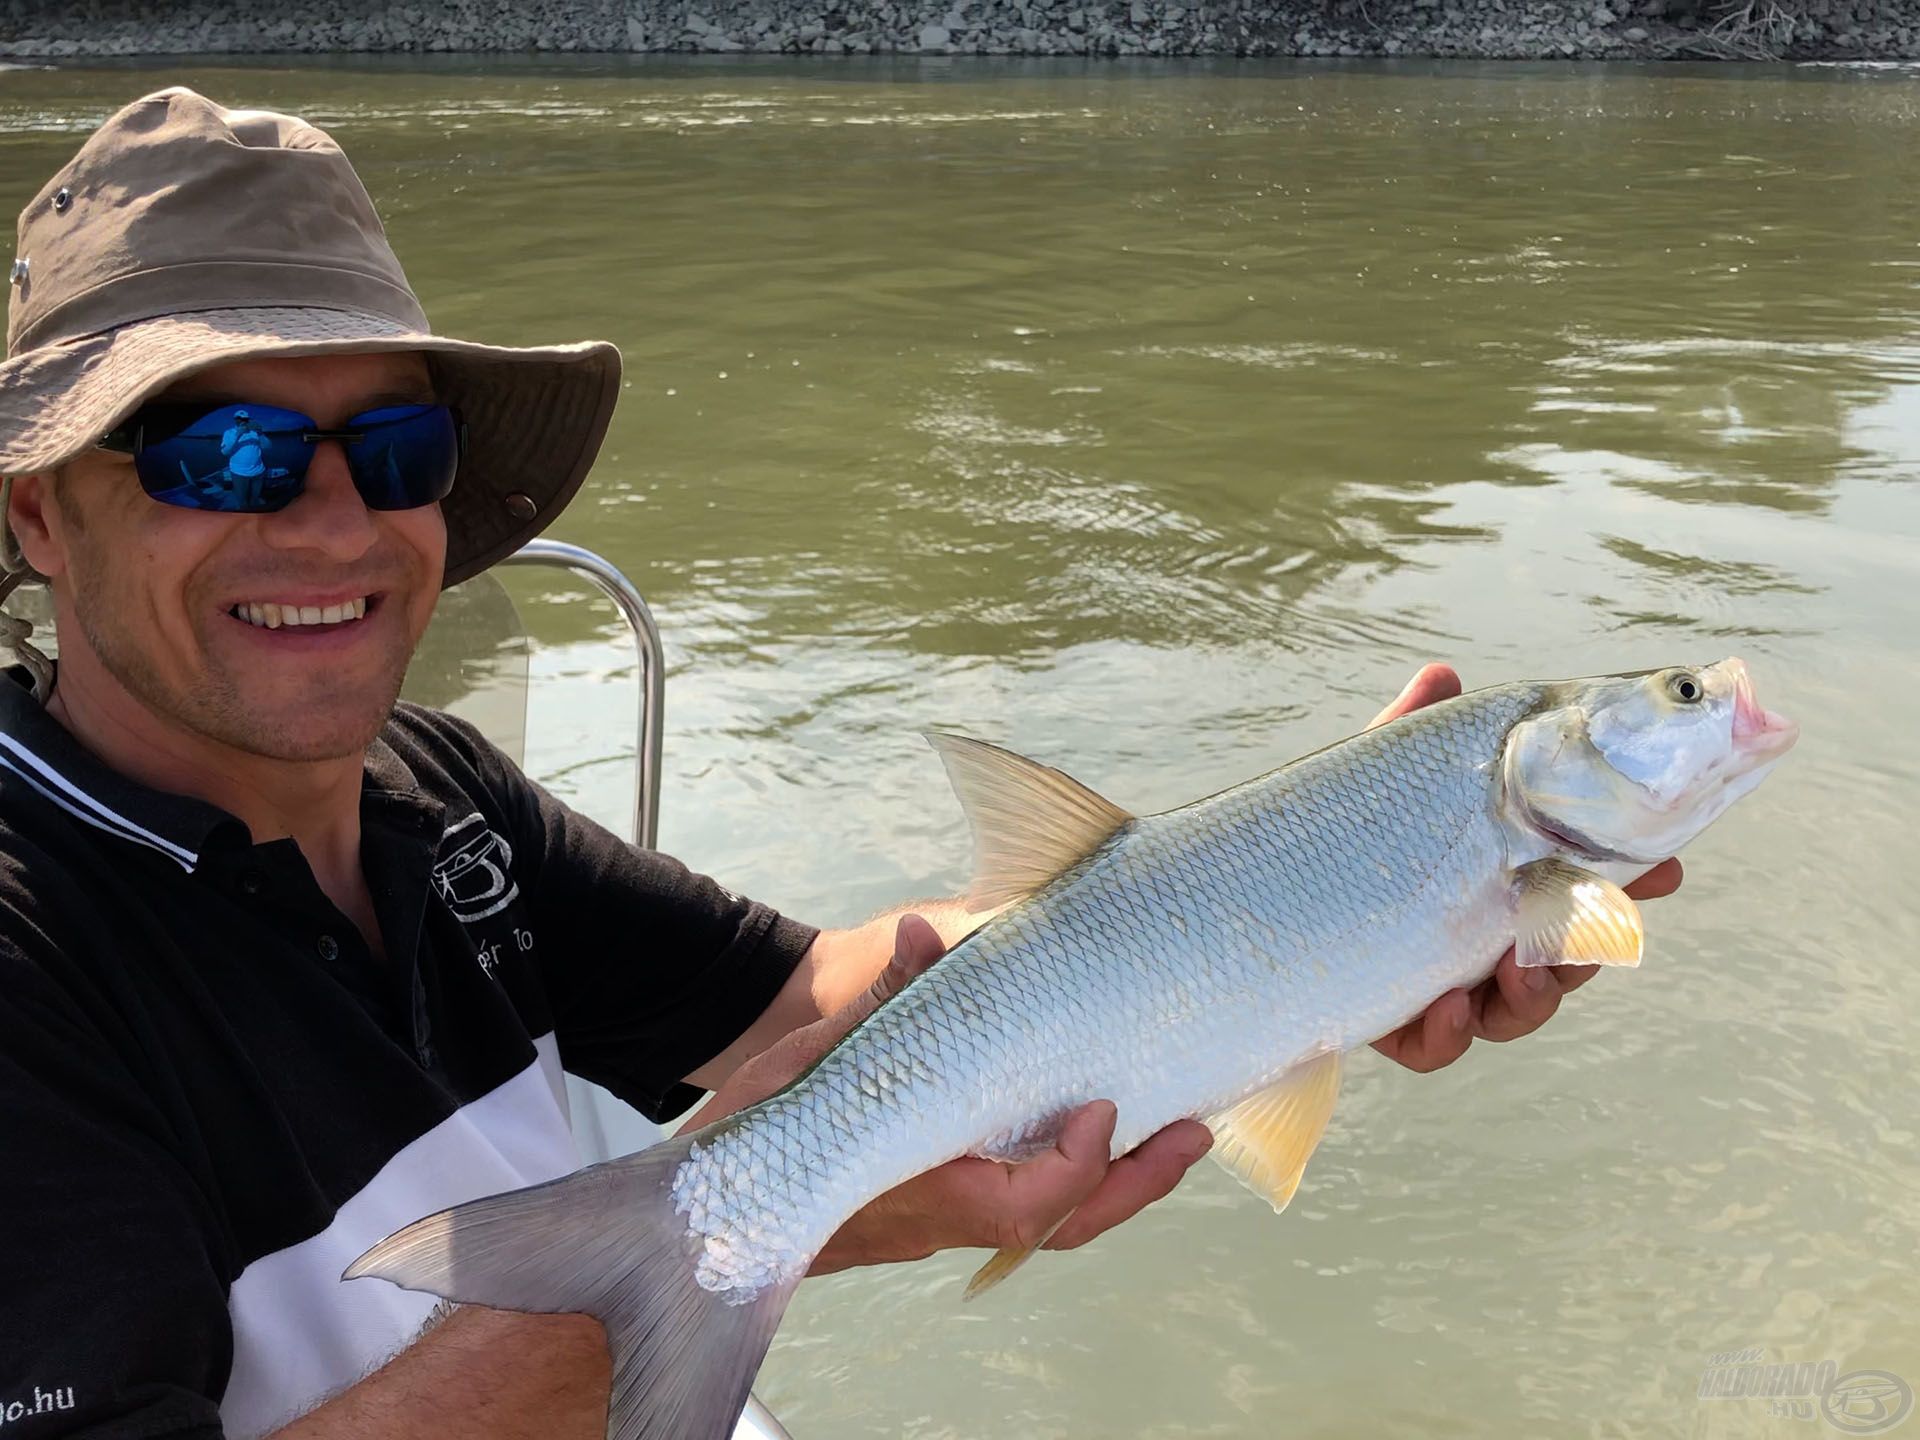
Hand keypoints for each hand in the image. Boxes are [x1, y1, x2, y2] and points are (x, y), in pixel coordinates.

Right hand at [688, 915, 1212, 1277]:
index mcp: (920, 1193)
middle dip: (1135, 1183)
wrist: (711, 1204)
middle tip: (1194, 1131)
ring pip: (1054, 1218)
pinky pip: (1030, 1200)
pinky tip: (1109, 1126)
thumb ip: (879, 1001)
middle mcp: (946, 1216)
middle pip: (1064, 1222)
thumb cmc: (758, 1136)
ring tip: (1176, 1130)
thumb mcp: (809, 1064)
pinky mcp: (946, 1202)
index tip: (1107, 1110)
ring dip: (1118, 1179)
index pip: (1029, 1204)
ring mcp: (949, 1216)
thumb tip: (920, 932)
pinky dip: (1077, 1170)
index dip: (1081, 1165)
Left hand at [1362, 664, 1685, 1073]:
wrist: (1253, 896)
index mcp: (1498, 879)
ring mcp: (1440, 988)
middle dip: (1592, 945)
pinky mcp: (1388, 1026)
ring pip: (1515, 1010)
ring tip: (1523, 969)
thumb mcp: (1375, 776)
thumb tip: (1441, 675)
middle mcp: (1478, 938)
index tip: (1670, 868)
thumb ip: (1411, 731)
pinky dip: (1447, 1034)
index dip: (1631, 883)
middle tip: (1605, 927)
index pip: (1580, 885)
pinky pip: (1433, 1049)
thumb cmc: (1338, 829)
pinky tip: (1446, 1006)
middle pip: (1563, 958)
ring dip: (1533, 994)